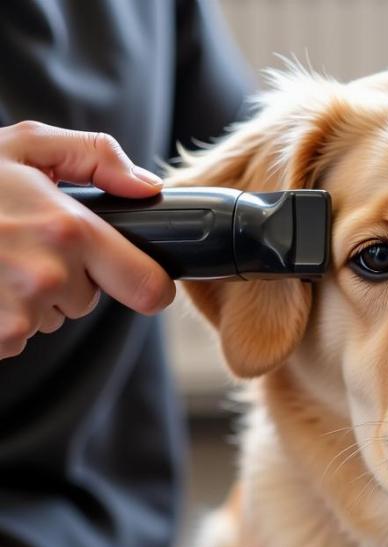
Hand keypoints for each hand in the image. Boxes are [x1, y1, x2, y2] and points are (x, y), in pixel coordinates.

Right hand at [0, 120, 175, 358]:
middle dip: (72, 278)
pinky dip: (4, 317)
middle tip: (26, 245)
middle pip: (93, 300)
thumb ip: (95, 156)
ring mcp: (20, 314)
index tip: (131, 273)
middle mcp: (52, 278)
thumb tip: (147, 187)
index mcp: (71, 232)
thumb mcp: (21, 147)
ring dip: (34, 296)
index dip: (145, 282)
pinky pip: (19, 335)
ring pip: (55, 317)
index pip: (150, 288)